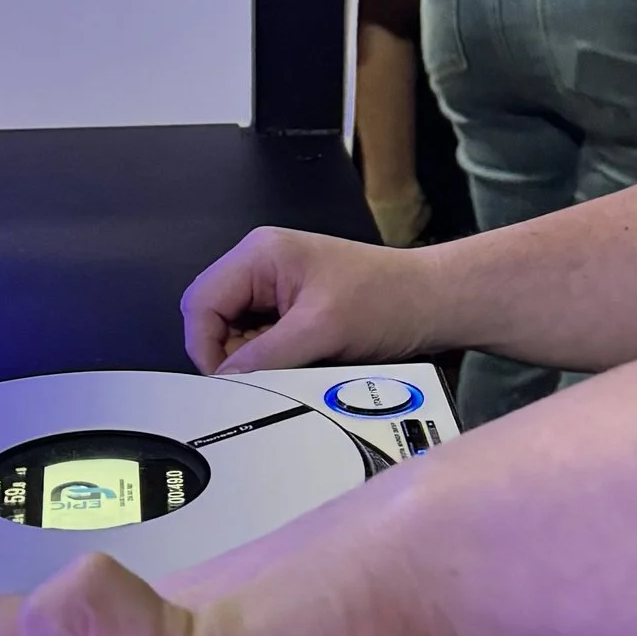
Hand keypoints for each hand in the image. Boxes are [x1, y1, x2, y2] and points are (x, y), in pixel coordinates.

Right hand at [182, 225, 440, 373]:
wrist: (435, 304)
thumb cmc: (390, 298)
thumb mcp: (320, 330)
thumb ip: (265, 356)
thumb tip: (225, 380)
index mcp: (260, 254)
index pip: (201, 303)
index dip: (205, 346)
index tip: (225, 381)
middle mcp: (263, 267)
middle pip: (215, 319)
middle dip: (234, 354)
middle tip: (266, 373)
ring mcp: (278, 289)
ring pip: (239, 336)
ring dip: (259, 360)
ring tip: (299, 362)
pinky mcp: (294, 312)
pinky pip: (264, 343)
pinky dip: (277, 361)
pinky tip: (306, 361)